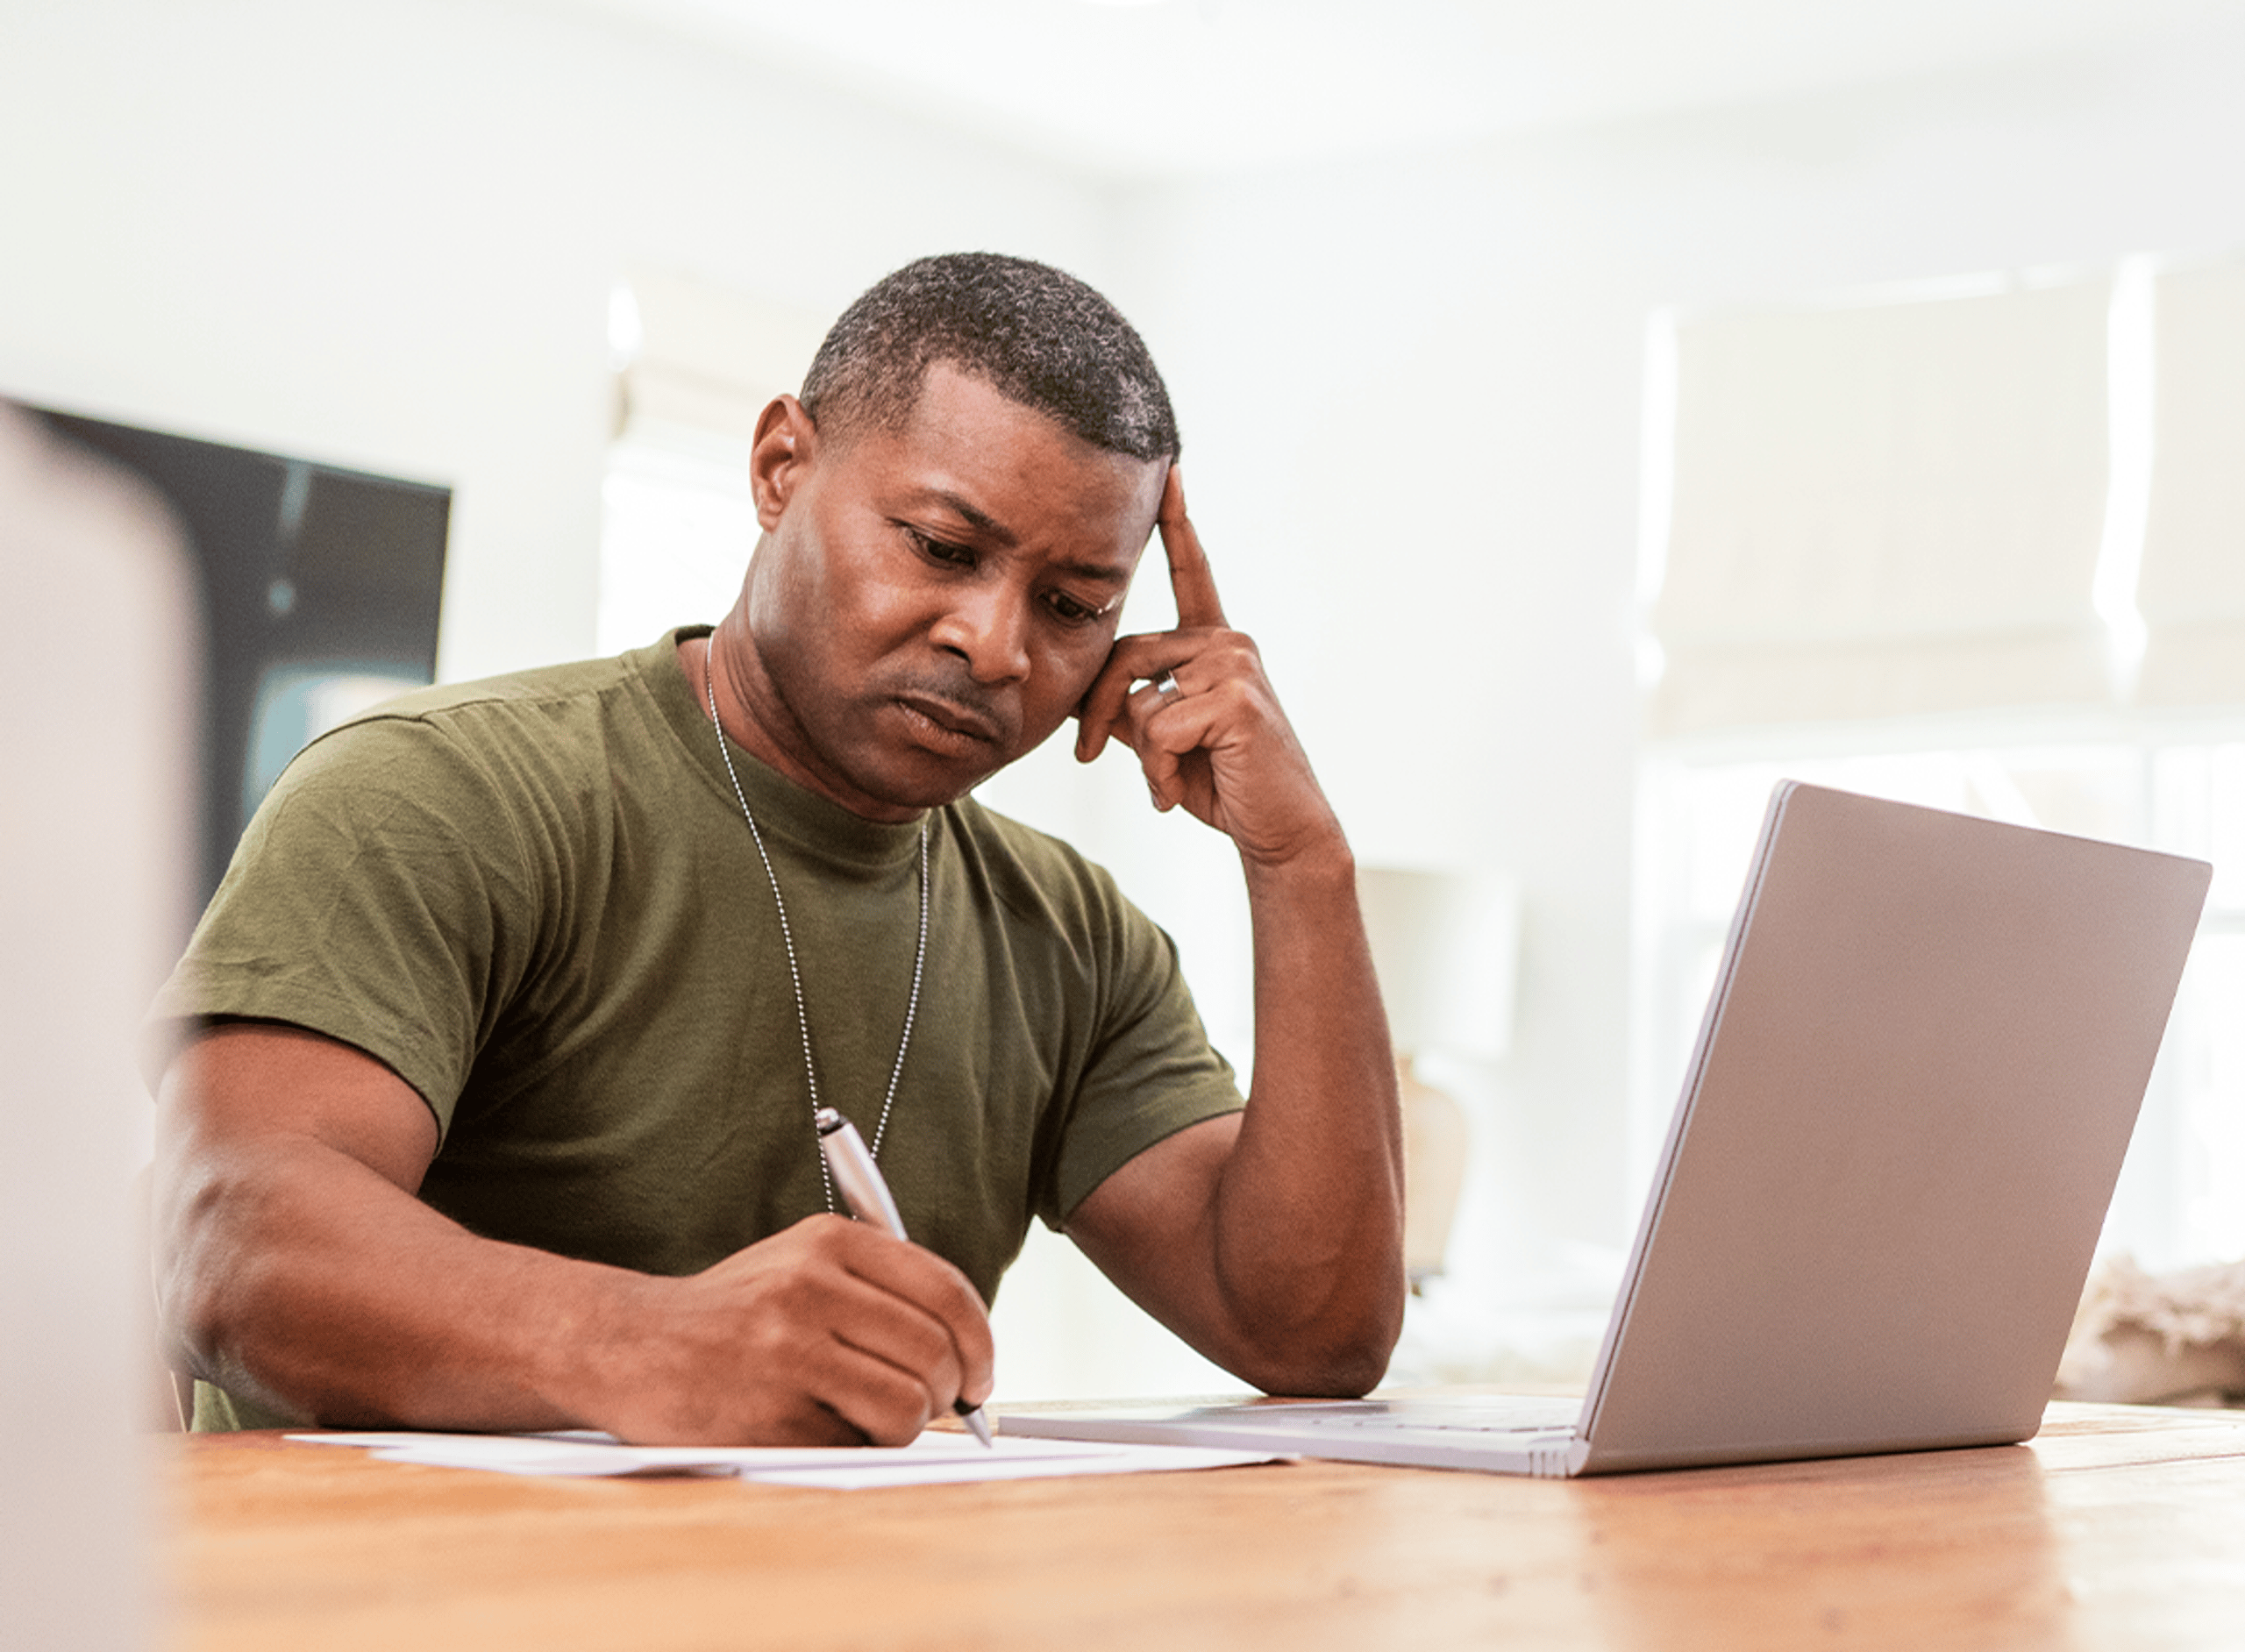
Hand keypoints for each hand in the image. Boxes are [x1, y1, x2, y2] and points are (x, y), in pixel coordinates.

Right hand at [594, 1214, 994, 1446]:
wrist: (629, 1345)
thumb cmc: (733, 1314)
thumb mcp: (803, 1265)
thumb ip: (882, 1289)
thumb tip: (970, 1349)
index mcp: (829, 1242)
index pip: (946, 1291)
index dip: (981, 1341)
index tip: (980, 1373)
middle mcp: (809, 1287)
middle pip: (935, 1353)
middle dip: (950, 1393)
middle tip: (935, 1407)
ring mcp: (787, 1352)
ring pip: (907, 1406)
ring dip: (905, 1428)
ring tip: (872, 1420)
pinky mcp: (769, 1415)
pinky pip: (856, 1445)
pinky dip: (855, 1448)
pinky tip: (821, 1429)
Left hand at [1073, 468, 1342, 869]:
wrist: (1280, 831)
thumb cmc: (1225, 785)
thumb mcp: (1166, 741)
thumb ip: (1131, 708)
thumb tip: (1088, 698)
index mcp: (1215, 645)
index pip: (1191, 574)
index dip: (1176, 524)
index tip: (1170, 471)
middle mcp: (1228, 643)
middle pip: (1124, 653)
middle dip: (1098, 709)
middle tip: (1087, 756)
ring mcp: (1235, 665)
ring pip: (1139, 695)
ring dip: (1139, 752)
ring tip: (1163, 783)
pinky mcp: (1235, 697)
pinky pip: (1158, 727)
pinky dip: (1156, 770)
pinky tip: (1178, 793)